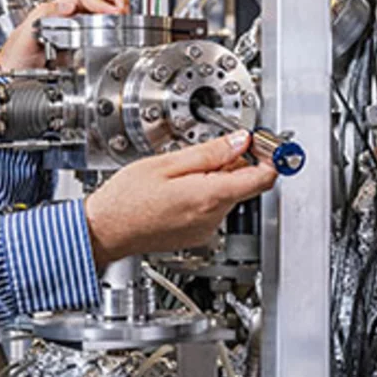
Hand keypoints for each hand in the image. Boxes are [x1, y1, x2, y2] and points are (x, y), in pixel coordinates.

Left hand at [0, 0, 129, 71]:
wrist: (15, 79)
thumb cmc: (16, 58)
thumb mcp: (23, 36)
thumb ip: (41, 17)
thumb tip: (66, 5)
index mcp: (56, 9)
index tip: (109, 11)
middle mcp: (69, 16)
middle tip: (123, 10)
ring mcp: (78, 30)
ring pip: (104, 11)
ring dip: (118, 10)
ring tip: (126, 17)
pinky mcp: (85, 46)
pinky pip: (104, 31)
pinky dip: (117, 28)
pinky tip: (122, 32)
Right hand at [83, 132, 276, 267]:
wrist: (105, 230)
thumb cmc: (127, 199)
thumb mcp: (167, 163)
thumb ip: (211, 152)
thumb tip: (242, 141)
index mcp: (209, 196)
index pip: (262, 178)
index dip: (270, 158)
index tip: (267, 144)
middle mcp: (213, 218)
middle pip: (244, 184)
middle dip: (235, 163)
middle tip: (212, 148)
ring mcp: (206, 229)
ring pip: (228, 195)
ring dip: (217, 178)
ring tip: (184, 171)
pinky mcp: (198, 235)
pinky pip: (213, 209)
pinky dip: (206, 194)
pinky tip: (180, 189)